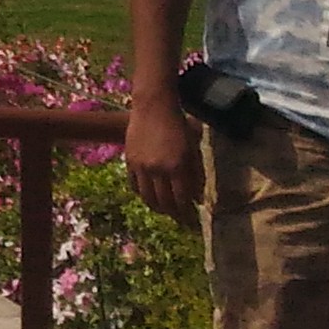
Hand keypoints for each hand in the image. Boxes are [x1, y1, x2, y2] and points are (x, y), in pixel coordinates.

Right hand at [125, 95, 202, 220]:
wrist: (154, 106)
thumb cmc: (179, 125)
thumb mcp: (194, 149)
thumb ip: (196, 174)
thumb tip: (198, 198)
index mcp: (177, 167)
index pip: (182, 200)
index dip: (187, 214)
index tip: (192, 222)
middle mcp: (158, 170)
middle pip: (164, 203)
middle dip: (174, 215)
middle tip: (180, 220)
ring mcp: (141, 167)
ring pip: (147, 198)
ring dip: (157, 208)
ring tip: (165, 210)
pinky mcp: (130, 161)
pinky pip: (134, 185)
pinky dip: (143, 194)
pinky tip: (150, 195)